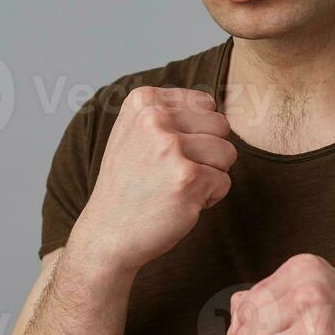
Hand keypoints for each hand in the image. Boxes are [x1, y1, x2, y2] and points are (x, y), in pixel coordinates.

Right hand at [73, 87, 235, 271]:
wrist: (107, 234)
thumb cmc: (129, 185)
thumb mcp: (135, 132)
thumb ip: (169, 112)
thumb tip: (213, 103)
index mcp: (143, 101)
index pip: (205, 103)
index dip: (197, 133)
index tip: (167, 153)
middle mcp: (155, 117)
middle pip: (220, 125)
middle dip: (208, 153)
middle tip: (174, 173)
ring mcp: (170, 147)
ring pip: (227, 152)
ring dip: (211, 175)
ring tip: (177, 187)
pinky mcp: (188, 178)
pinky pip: (225, 181)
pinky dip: (210, 198)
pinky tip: (180, 203)